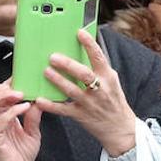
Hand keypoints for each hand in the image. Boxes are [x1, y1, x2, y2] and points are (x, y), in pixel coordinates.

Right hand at [0, 81, 42, 160]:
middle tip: (20, 88)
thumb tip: (37, 100)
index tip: (23, 79)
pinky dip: (12, 111)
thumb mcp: (32, 133)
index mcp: (1, 116)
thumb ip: (33, 117)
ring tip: (22, 95)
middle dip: (3, 87)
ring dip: (6, 95)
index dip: (8, 84)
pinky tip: (24, 108)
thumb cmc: (20, 156)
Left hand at [36, 30, 136, 154]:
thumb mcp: (111, 82)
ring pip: (72, 90)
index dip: (89, 44)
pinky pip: (63, 109)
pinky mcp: (81, 115)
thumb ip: (98, 68)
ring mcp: (90, 103)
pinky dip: (51, 105)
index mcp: (107, 77)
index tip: (79, 33)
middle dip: (68, 64)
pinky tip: (40, 99)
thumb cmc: (113, 101)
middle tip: (53, 57)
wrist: (120, 128)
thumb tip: (83, 51)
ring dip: (58, 80)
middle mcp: (100, 89)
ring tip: (46, 72)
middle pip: (84, 74)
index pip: (98, 57)